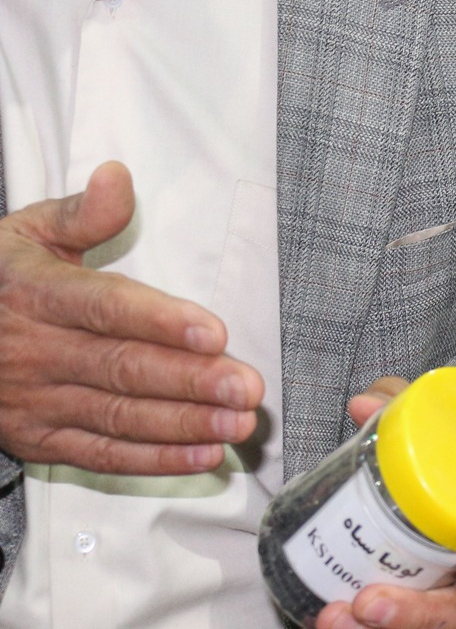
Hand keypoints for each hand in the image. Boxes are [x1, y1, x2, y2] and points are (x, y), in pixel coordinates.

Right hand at [0, 162, 263, 473]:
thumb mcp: (27, 233)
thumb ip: (83, 213)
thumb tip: (118, 176)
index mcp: (38, 294)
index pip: (106, 308)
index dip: (161, 322)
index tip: (215, 333)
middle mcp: (36, 351)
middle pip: (122, 368)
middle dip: (192, 381)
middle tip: (247, 387)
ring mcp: (35, 400)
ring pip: (117, 416)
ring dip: (183, 424)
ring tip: (237, 423)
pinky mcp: (37, 437)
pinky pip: (99, 454)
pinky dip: (152, 459)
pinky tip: (201, 455)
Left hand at [324, 379, 455, 628]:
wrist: (430, 504)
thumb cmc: (437, 470)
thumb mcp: (427, 437)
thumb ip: (401, 412)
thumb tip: (363, 402)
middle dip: (418, 617)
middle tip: (366, 603)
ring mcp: (448, 605)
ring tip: (332, 619)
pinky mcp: (416, 618)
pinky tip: (328, 621)